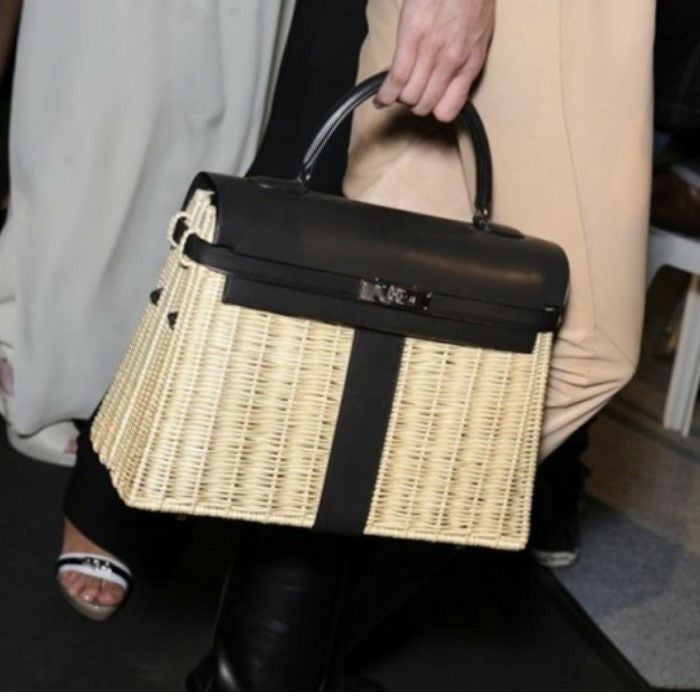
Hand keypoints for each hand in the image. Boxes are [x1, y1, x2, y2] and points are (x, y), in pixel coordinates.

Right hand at [375, 0, 494, 121]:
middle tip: (409, 92)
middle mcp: (451, 62)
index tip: (428, 104)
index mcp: (469, 63)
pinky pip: (396, 77)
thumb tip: (451, 84)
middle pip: (424, 105)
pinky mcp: (411, 37)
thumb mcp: (480, 36)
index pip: (447, 110)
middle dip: (415, 103)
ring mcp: (431, 50)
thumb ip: (466, 62)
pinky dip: (385, 93)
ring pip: (409, 96)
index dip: (434, 110)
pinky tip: (381, 98)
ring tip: (394, 93)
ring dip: (400, 97)